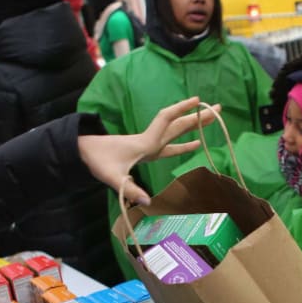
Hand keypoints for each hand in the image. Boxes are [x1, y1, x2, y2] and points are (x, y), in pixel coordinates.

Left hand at [78, 96, 220, 205]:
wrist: (84, 152)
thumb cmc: (97, 161)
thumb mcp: (112, 177)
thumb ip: (130, 190)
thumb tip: (147, 201)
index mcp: (145, 143)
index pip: (167, 120)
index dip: (182, 110)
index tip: (198, 101)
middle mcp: (150, 140)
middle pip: (178, 125)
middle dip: (198, 117)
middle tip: (218, 108)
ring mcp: (149, 145)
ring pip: (175, 133)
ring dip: (193, 127)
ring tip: (210, 120)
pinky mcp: (146, 151)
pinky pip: (170, 145)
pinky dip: (183, 143)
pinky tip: (194, 144)